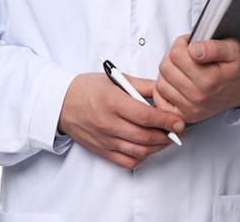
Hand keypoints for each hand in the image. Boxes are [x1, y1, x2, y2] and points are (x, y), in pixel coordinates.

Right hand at [58, 73, 184, 168]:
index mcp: (113, 102)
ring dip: (158, 147)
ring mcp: (104, 139)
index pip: (145, 116)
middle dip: (167, 135)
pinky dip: (142, 157)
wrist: (59, 103)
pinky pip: (126, 161)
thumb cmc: (87, 88)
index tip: (179, 121)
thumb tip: (164, 91)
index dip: (166, 121)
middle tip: (178, 131)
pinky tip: (148, 148)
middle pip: (145, 136)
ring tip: (166, 138)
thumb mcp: (116, 78)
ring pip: (139, 151)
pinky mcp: (101, 150)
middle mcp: (108, 123)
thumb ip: (142, 85)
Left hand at [153, 35, 239, 122]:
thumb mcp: (232, 50)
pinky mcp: (185, 115)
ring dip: (168, 72)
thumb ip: (213, 47)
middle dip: (173, 56)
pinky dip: (164, 90)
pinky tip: (175, 82)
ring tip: (182, 68)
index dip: (182, 44)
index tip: (191, 44)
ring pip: (161, 83)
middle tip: (185, 55)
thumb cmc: (236, 69)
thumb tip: (194, 50)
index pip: (176, 54)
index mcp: (209, 79)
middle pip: (166, 68)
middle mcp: (198, 96)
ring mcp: (191, 107)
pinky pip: (161, 101)